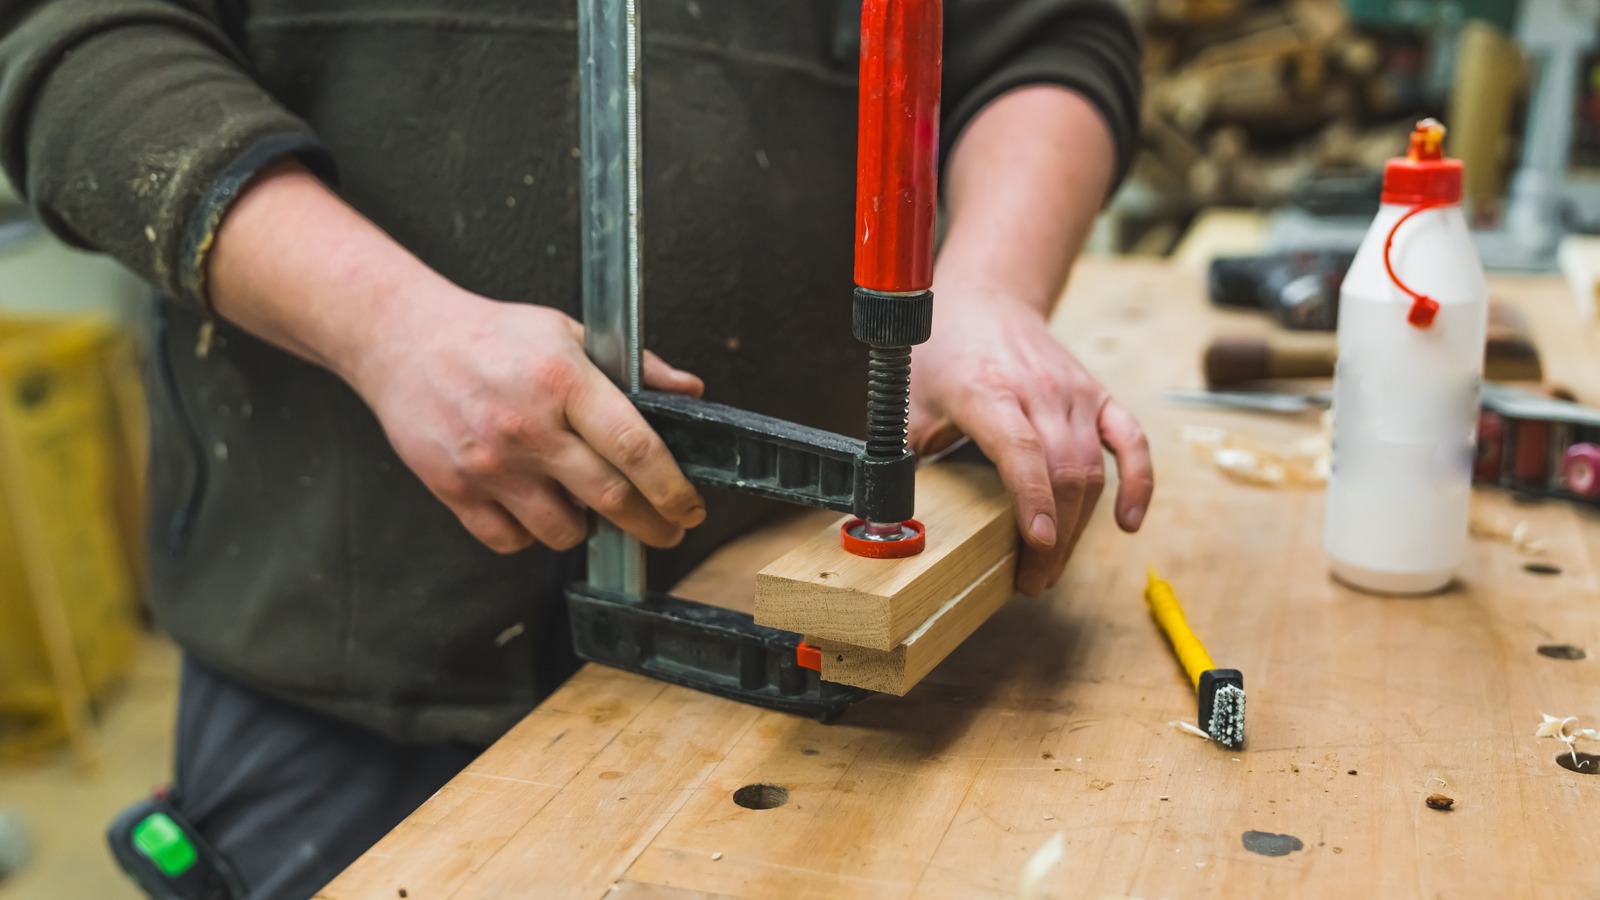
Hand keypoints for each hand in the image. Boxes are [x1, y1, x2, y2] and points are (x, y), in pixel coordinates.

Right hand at [349, 286, 707, 552]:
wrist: (402, 339)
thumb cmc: (491, 336)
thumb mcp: (570, 332)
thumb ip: (636, 365)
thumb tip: (690, 391)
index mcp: (563, 381)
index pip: (635, 447)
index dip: (672, 487)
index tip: (690, 507)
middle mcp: (527, 428)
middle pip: (609, 499)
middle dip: (650, 524)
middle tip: (667, 529)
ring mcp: (489, 464)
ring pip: (562, 531)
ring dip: (587, 528)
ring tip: (587, 505)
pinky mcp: (454, 489)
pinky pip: (510, 540)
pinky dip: (531, 535)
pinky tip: (536, 506)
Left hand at [909, 291, 1152, 594]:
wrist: (986, 297)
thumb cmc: (943, 352)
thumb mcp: (909, 401)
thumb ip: (909, 454)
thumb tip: (895, 516)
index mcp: (986, 391)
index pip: (1020, 449)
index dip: (1032, 498)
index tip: (1038, 543)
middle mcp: (1038, 390)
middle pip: (1063, 472)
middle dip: (1053, 538)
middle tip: (1032, 581)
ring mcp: (1074, 392)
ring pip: (1092, 469)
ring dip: (1079, 527)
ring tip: (1052, 567)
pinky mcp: (1098, 395)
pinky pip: (1131, 442)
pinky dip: (1137, 482)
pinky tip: (1128, 522)